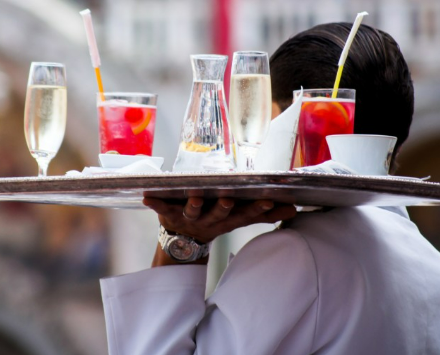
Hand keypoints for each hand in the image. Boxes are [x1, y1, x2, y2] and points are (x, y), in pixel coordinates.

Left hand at [142, 196, 296, 243]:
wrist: (182, 243)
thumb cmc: (215, 220)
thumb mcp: (239, 218)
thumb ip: (264, 213)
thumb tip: (293, 209)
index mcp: (227, 219)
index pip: (245, 214)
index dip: (256, 210)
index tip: (268, 202)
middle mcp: (209, 220)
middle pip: (219, 214)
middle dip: (224, 207)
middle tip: (228, 199)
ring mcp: (189, 218)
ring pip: (193, 210)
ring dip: (194, 204)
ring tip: (194, 196)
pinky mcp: (169, 214)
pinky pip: (161, 208)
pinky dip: (154, 203)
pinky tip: (146, 196)